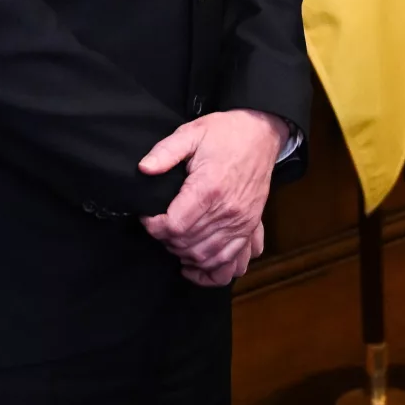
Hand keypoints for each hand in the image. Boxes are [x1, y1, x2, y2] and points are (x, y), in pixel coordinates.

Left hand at [139, 109, 284, 281]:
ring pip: (208, 258)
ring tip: (175, 243)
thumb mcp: (191, 133)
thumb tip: (144, 169)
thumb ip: (165, 151)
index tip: (148, 216)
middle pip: (188, 245)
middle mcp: (228, 211)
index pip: (174, 226)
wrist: (261, 133)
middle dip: (166, 240)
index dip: (153, 226)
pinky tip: (196, 267)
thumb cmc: (225, 133)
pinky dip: (213, 272)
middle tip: (159, 226)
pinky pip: (233, 263)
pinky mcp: (249, 228)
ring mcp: (242, 223)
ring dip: (186, 256)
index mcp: (209, 189)